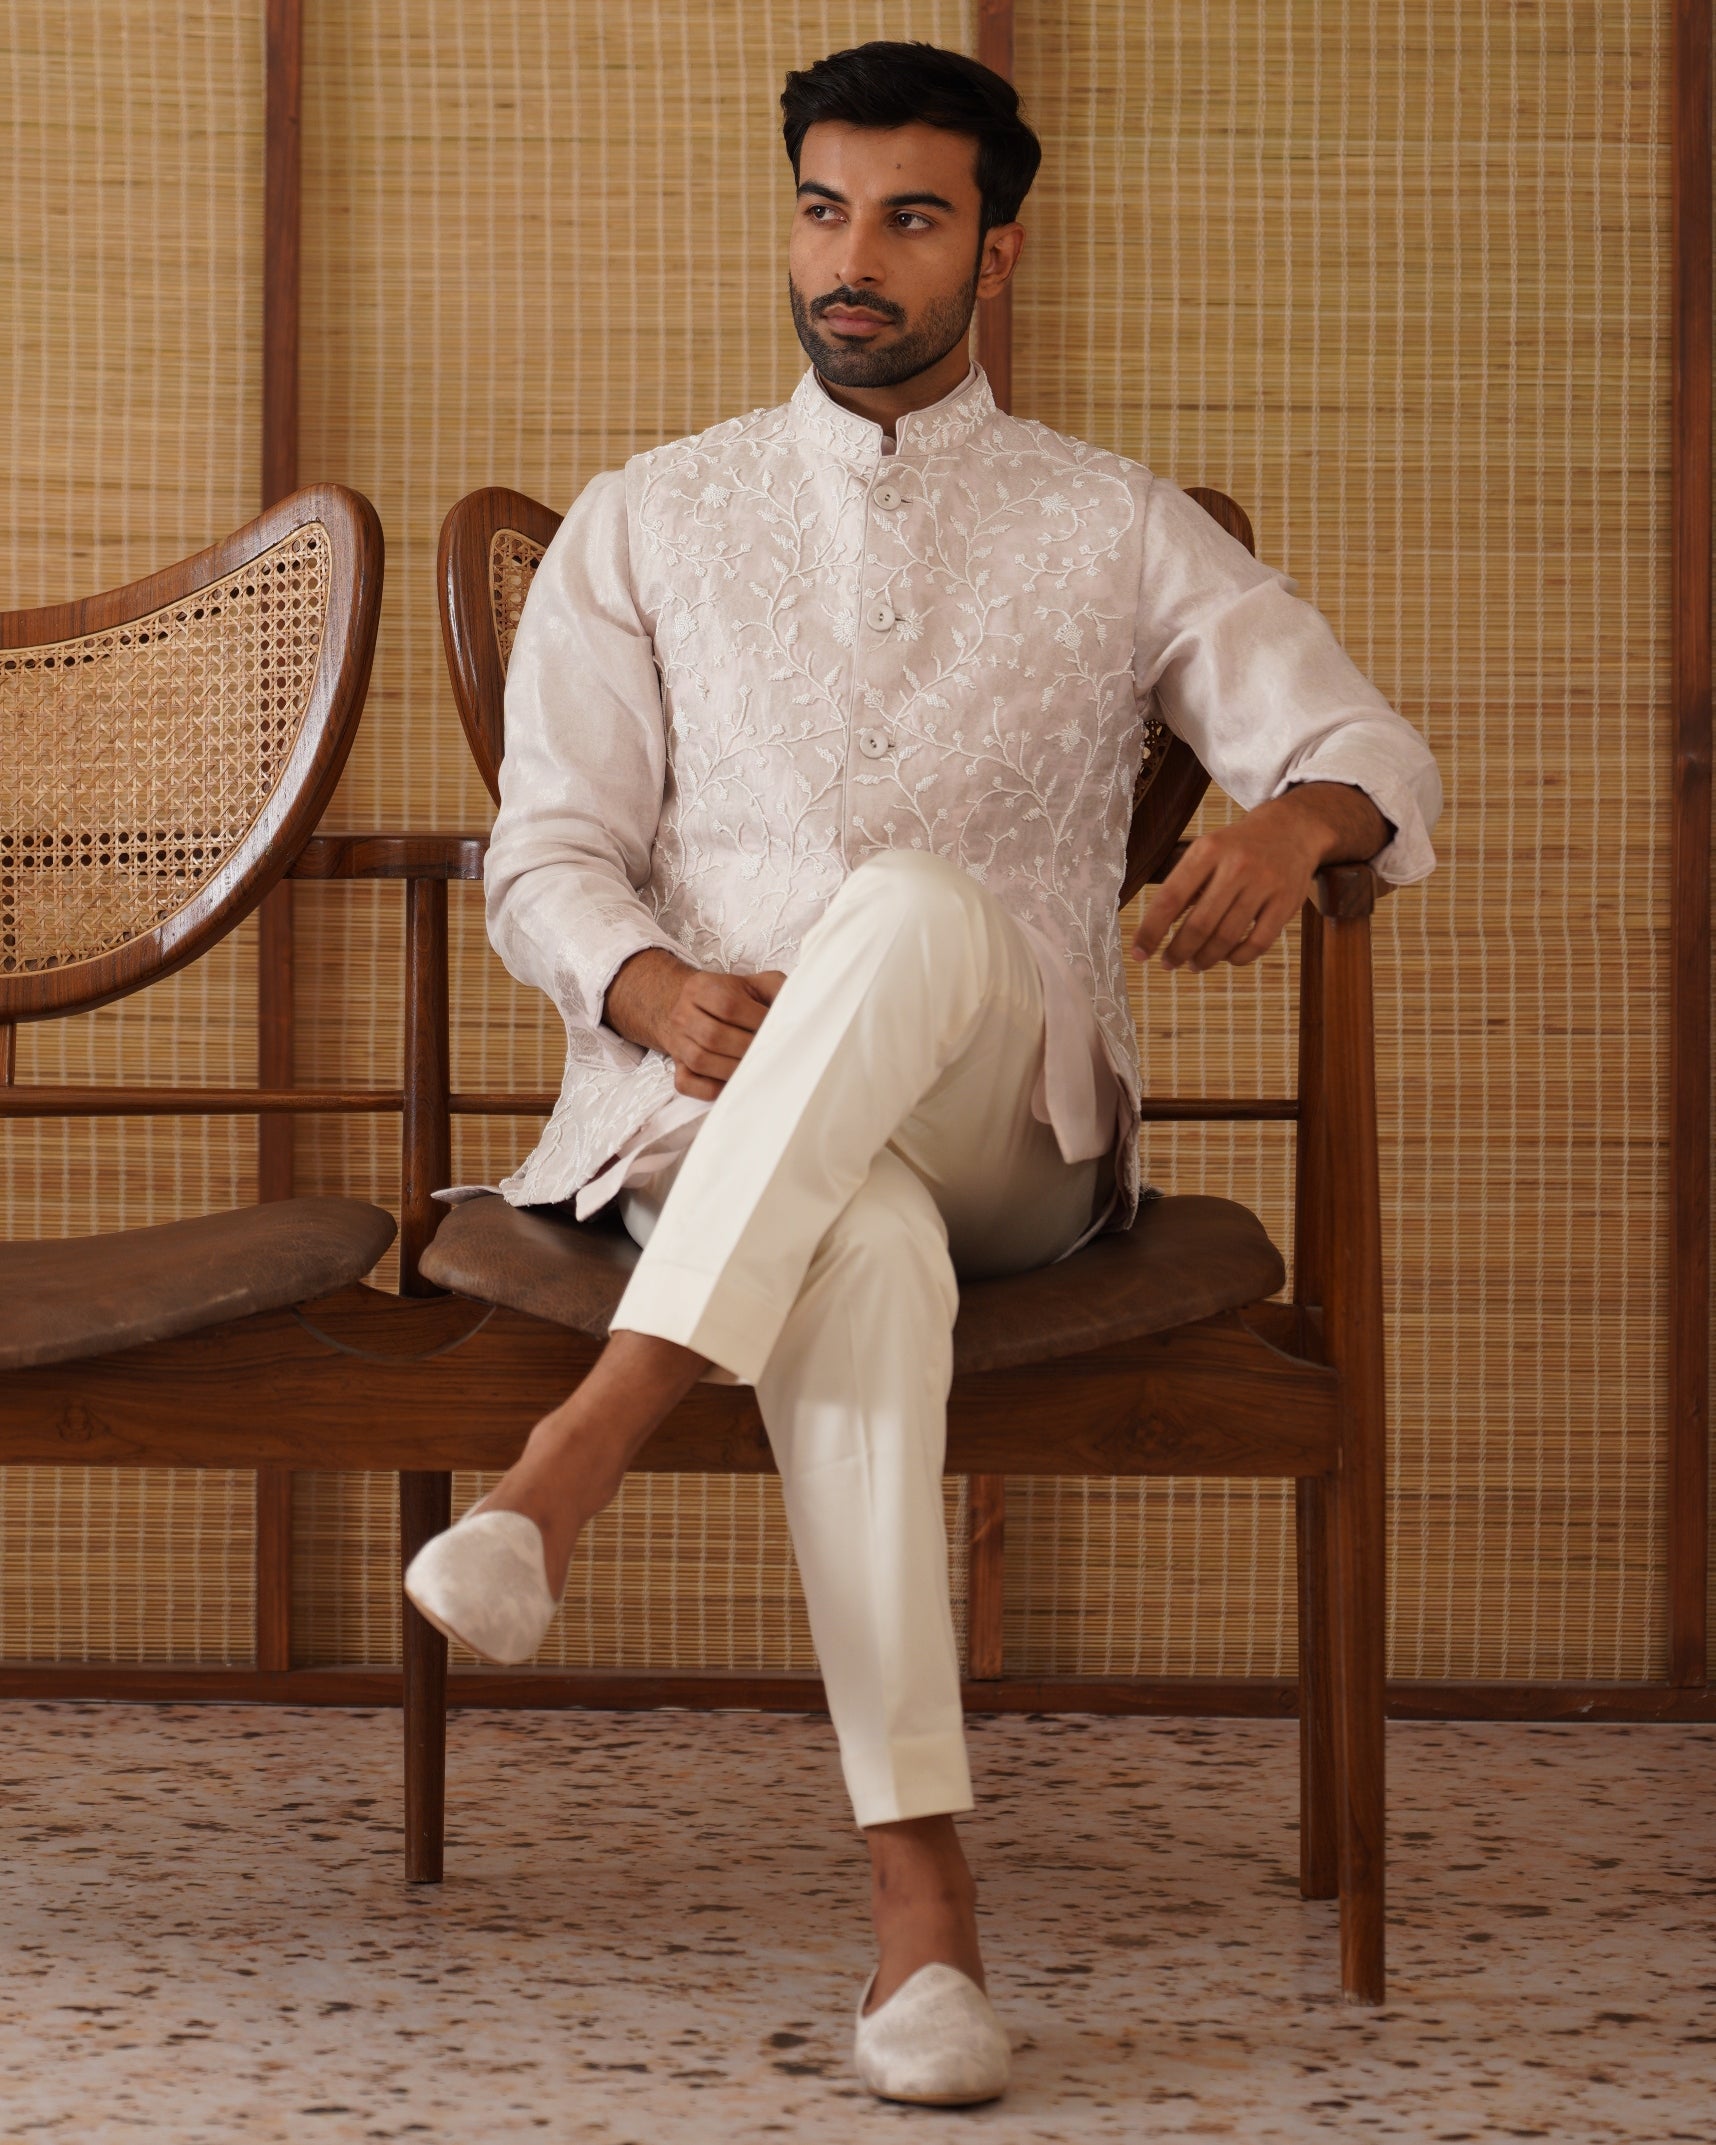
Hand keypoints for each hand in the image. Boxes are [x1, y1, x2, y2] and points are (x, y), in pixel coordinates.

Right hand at [604, 948, 786, 1098]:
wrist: (694, 1008)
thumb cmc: (733, 998)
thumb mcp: (756, 984)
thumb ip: (777, 990)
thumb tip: (800, 1010)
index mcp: (704, 987)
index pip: (728, 1005)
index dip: (756, 1021)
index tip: (776, 1031)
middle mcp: (683, 1013)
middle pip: (713, 1036)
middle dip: (747, 1049)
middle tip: (770, 1054)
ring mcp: (677, 1042)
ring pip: (700, 1060)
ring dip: (733, 1069)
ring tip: (757, 1069)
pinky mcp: (676, 1066)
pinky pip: (686, 1083)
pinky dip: (711, 1089)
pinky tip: (734, 1084)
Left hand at [1131, 783, 1387, 972]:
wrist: (1291, 829)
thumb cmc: (1236, 847)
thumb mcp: (1206, 851)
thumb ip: (1183, 886)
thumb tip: (1153, 933)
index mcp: (1207, 850)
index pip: (1170, 898)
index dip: (1151, 931)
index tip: (1139, 953)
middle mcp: (1236, 866)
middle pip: (1199, 925)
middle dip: (1178, 951)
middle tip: (1168, 963)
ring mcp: (1264, 884)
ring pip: (1226, 937)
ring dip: (1205, 958)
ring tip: (1194, 964)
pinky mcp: (1287, 902)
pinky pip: (1258, 943)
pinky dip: (1238, 958)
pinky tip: (1227, 958)